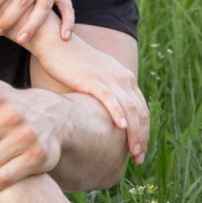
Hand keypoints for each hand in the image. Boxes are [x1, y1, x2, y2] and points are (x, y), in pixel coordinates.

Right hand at [31, 30, 148, 164]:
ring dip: (135, 133)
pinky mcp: (93, 79)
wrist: (57, 43)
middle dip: (142, 137)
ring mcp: (109, 78)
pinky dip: (118, 114)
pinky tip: (121, 128)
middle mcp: (122, 78)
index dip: (144, 131)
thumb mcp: (96, 78)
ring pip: (129, 109)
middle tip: (139, 158)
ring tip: (134, 152)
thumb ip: (105, 94)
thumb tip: (104, 118)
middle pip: (140, 112)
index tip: (140, 149)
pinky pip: (110, 99)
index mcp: (125, 78)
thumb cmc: (73, 64)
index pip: (142, 109)